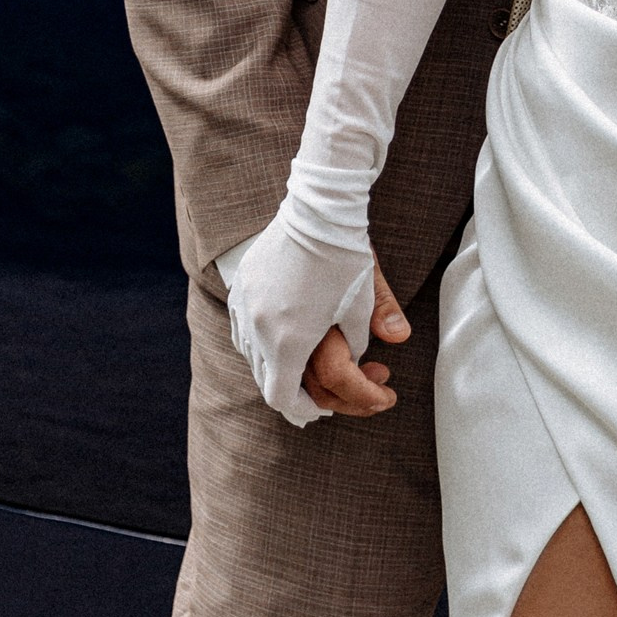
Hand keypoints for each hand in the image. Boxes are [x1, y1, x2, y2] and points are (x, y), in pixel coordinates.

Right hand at [227, 219, 408, 427]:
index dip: (299, 408)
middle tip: (310, 391)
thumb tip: (376, 357)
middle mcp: (258, 329)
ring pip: (250, 354)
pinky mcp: (240, 286)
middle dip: (288, 389)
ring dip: (271, 365)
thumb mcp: (362, 303)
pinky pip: (242, 327)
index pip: (282, 397)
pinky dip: (257, 340)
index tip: (316, 408)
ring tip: (294, 362)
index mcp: (289, 342)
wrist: (317, 208)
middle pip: (264, 379)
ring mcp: (244, 307)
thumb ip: (364, 341)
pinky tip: (274, 334)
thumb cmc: (343, 257)